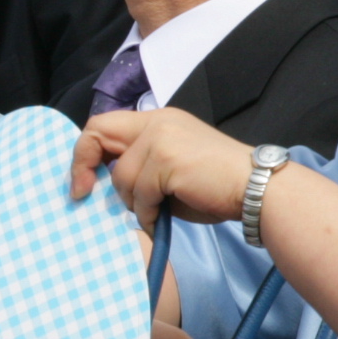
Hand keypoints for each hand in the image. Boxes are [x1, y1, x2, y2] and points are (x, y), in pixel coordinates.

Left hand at [70, 106, 256, 228]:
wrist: (257, 189)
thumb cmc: (217, 187)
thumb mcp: (172, 169)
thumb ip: (141, 168)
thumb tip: (105, 185)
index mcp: (159, 120)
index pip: (104, 124)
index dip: (86, 152)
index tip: (82, 182)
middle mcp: (157, 121)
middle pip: (98, 133)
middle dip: (82, 165)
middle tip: (81, 194)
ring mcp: (162, 137)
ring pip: (121, 175)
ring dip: (133, 202)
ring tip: (155, 213)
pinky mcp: (167, 158)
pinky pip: (140, 193)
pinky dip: (147, 212)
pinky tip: (161, 219)